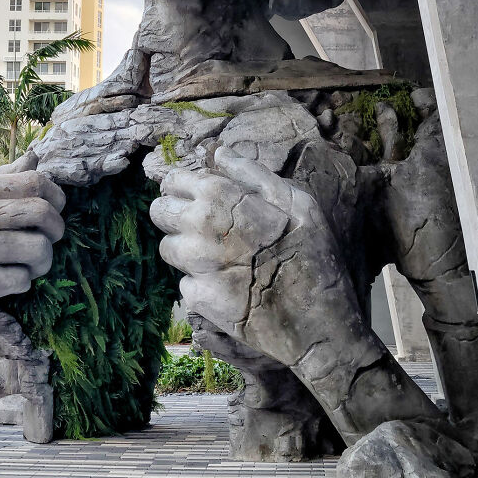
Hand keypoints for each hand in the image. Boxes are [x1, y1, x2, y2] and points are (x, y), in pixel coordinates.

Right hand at [0, 153, 64, 349]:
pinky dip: (22, 284)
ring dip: (42, 262)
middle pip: (42, 212)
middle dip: (55, 231)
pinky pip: (22, 280)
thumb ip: (1, 180)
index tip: (55, 212)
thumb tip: (33, 155)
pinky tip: (6, 282)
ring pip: (39, 249)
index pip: (34, 182)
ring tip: (28, 265)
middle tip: (46, 242)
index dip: (56, 198)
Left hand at [150, 145, 320, 329]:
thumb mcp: (297, 202)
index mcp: (221, 197)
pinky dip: (201, 284)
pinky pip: (185, 283)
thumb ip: (253, 174)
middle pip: (159, 212)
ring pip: (167, 248)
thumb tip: (220, 153)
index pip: (173, 181)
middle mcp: (200, 227)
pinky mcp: (196, 298)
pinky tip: (228, 286)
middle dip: (174, 214)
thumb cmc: (314, 256)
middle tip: (200, 225)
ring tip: (218, 257)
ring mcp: (196, 265)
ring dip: (185, 250)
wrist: (318, 324)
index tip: (193, 195)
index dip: (180, 186)